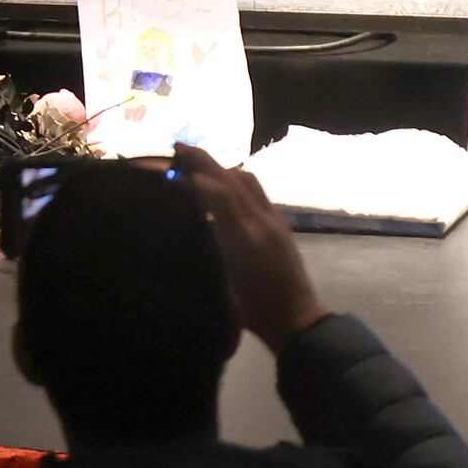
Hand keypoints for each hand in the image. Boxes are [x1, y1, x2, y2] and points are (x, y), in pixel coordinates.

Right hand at [175, 146, 328, 346]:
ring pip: (248, 181)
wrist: (297, 320)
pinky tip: (219, 190)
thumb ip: (205, 253)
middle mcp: (263, 222)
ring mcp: (274, 221)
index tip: (170, 167)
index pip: (222, 193)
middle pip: (234, 178)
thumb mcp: (221, 289)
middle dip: (205, 160)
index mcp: (247, 239)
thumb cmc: (253, 313)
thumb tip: (184, 222)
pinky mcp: (280, 225)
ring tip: (196, 165)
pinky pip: (255, 192)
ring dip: (221, 168)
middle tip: (178, 147)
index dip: (196, 176)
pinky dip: (234, 182)